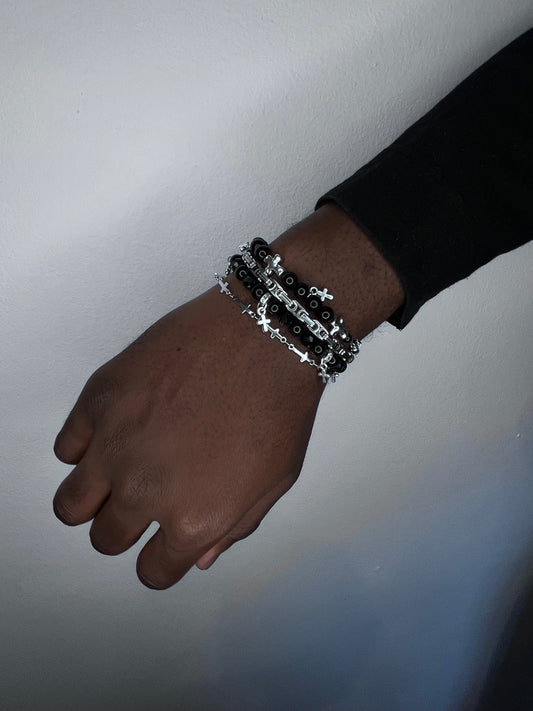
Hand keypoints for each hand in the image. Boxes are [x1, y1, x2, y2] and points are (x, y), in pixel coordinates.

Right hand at [53, 277, 324, 588]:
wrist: (265, 337)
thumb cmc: (279, 406)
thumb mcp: (274, 483)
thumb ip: (232, 528)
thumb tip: (199, 557)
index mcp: (193, 520)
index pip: (153, 571)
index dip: (161, 561)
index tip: (164, 544)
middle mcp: (145, 491)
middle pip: (106, 539)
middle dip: (125, 529)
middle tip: (144, 499)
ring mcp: (116, 444)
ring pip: (70, 505)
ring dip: (91, 500)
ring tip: (114, 477)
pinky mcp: (100, 401)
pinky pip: (66, 446)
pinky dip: (84, 448)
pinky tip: (111, 435)